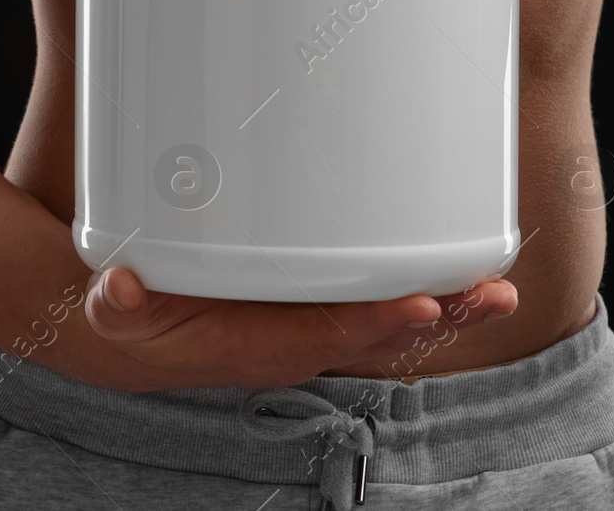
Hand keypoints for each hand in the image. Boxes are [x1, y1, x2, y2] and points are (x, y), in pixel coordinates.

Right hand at [84, 265, 518, 388]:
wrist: (137, 340)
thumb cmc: (136, 320)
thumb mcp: (116, 314)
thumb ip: (118, 303)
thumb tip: (119, 288)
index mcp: (256, 344)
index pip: (325, 332)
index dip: (375, 321)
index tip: (422, 306)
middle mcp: (294, 341)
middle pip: (376, 330)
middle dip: (438, 314)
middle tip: (492, 293)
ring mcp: (309, 327)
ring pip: (387, 317)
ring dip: (445, 303)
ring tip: (497, 285)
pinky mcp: (313, 308)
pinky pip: (374, 303)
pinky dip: (419, 288)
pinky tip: (457, 269)